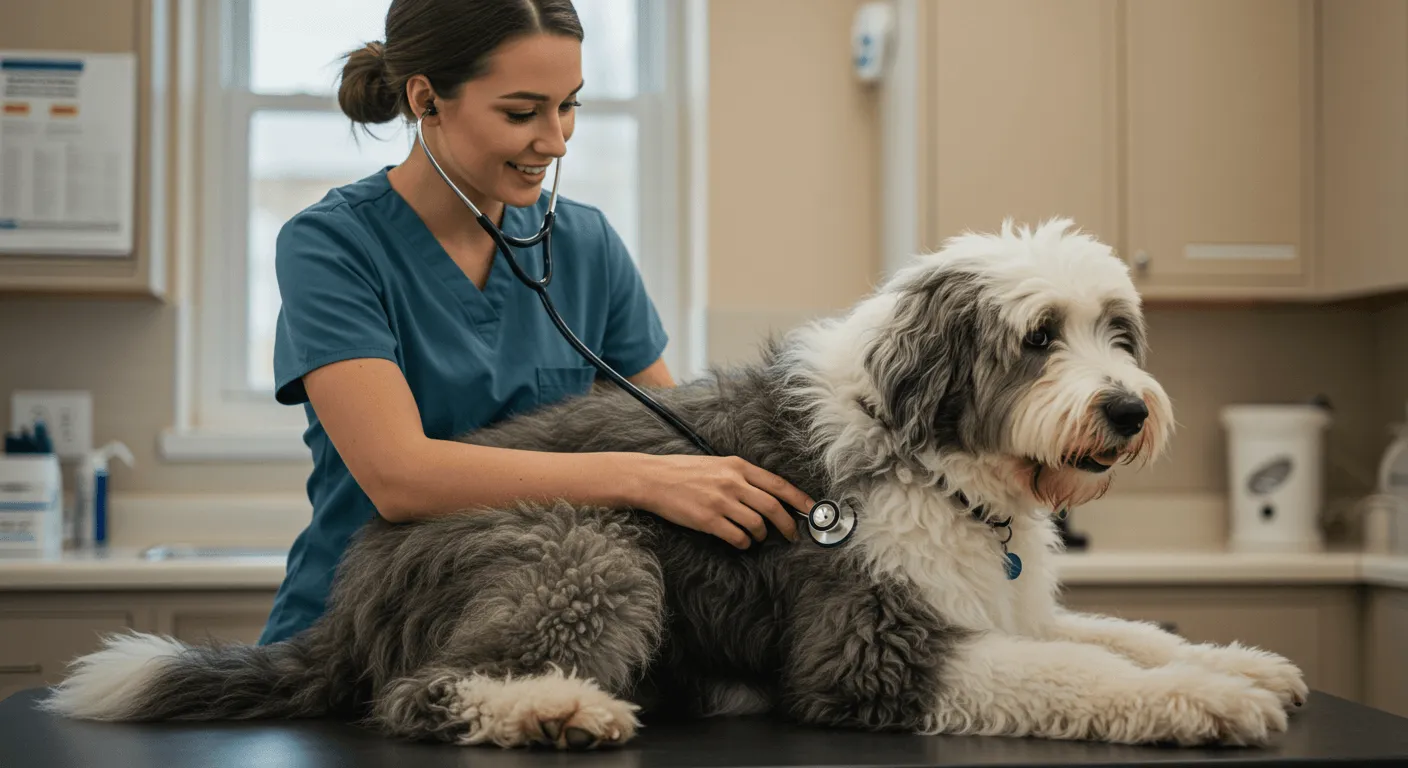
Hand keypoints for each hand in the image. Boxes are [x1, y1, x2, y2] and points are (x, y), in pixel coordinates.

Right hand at [627, 454, 812, 548]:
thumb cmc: (684, 472)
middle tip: (792, 535)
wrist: (653, 478)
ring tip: (755, 536)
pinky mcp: (708, 520)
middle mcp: (733, 482)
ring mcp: (721, 501)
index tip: (812, 510)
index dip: (799, 499)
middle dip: (788, 524)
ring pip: (757, 525)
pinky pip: (737, 537)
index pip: (778, 484)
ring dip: (761, 535)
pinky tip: (739, 541)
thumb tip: (769, 494)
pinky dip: (743, 543)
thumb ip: (742, 477)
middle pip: (773, 507)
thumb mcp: (718, 464)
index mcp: (738, 466)